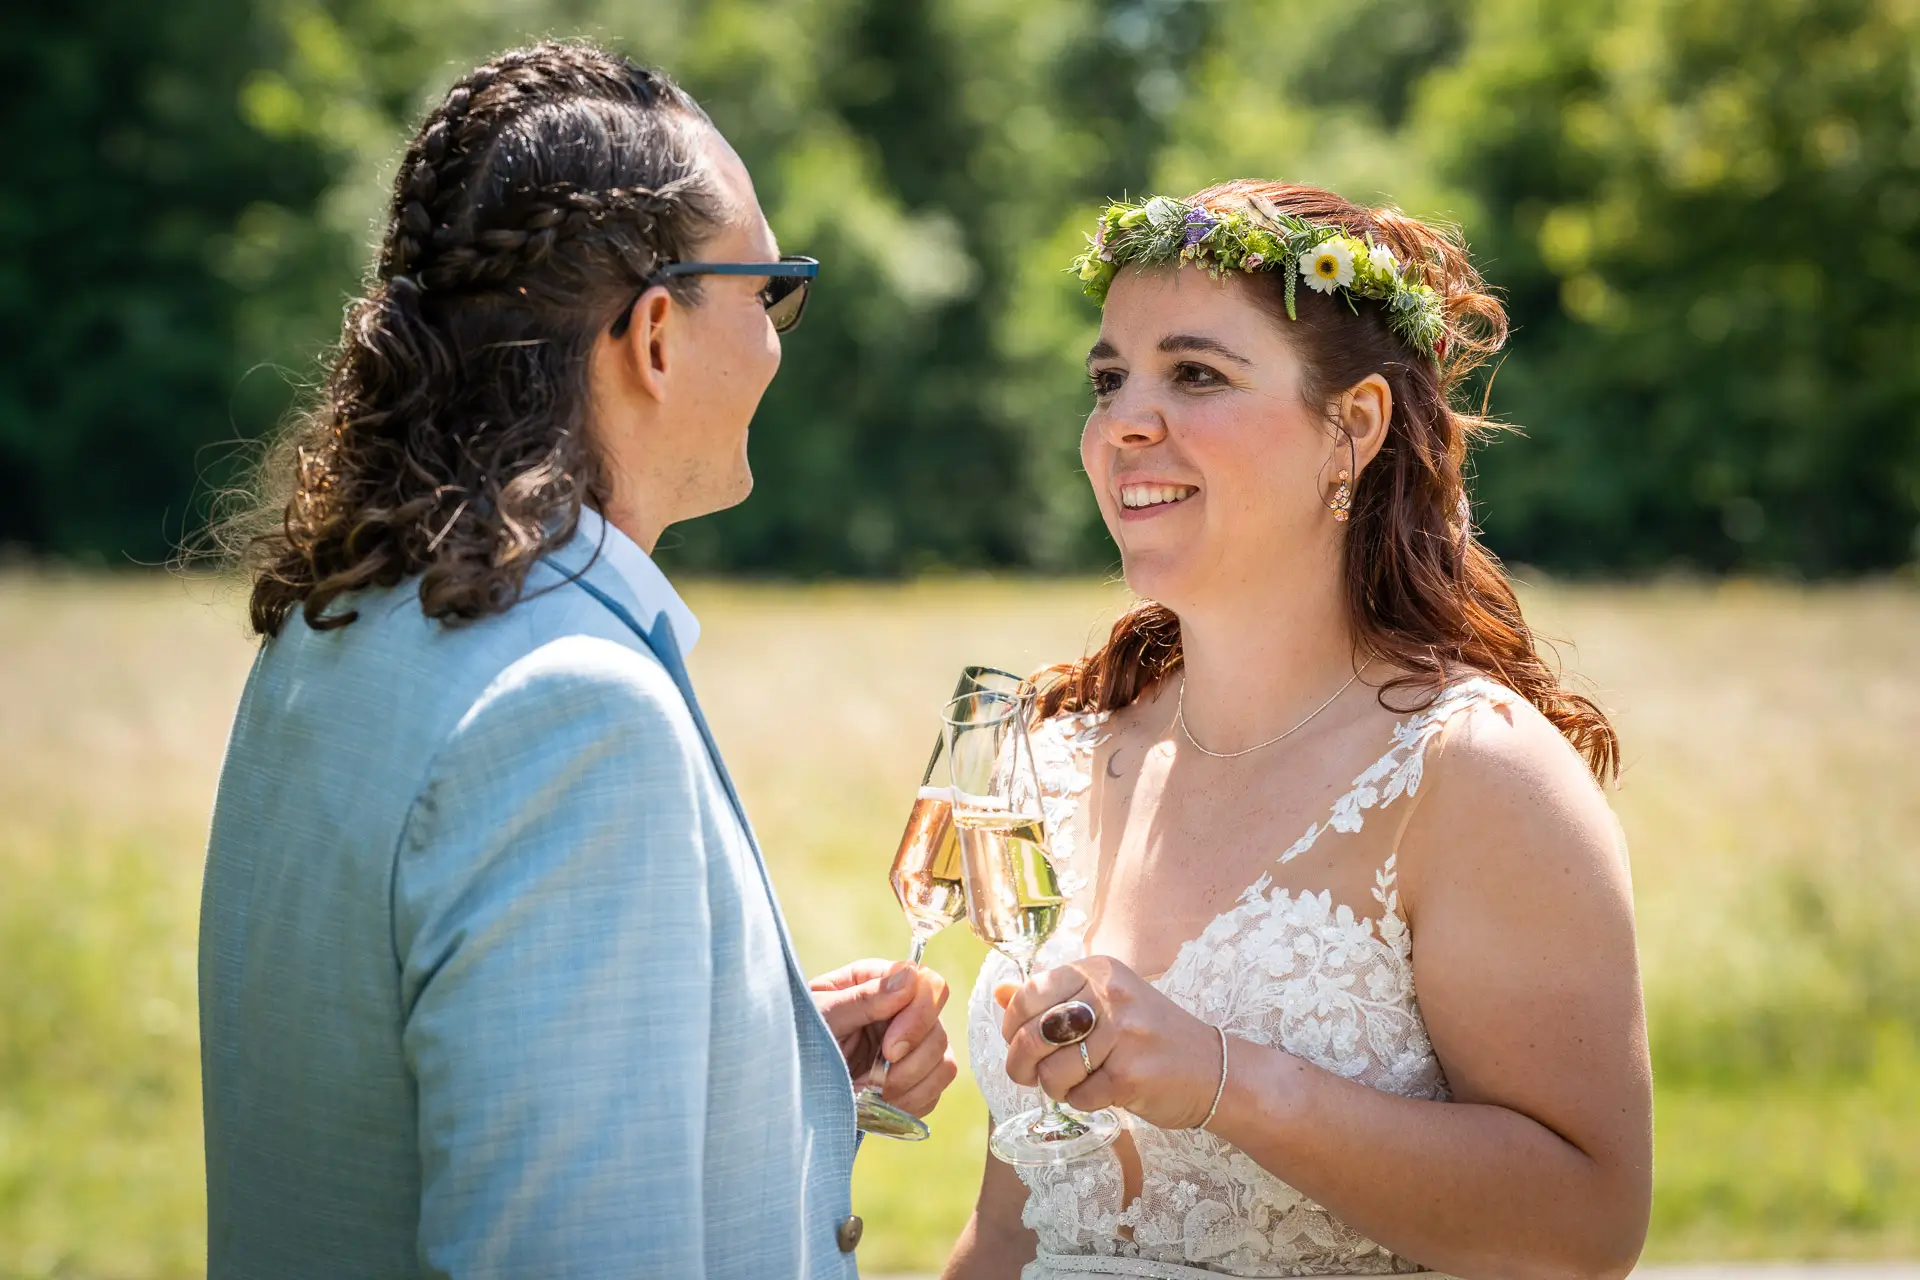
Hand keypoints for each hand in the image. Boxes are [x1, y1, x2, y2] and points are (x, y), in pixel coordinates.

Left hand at [810, 959, 956, 1118]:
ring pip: (943, 1064)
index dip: (918, 1019)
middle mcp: (902, 1010)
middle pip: (938, 1031)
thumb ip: (864, 998)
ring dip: (910, 1087)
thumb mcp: (821, 1015)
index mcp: (880, 981)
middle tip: (871, 1082)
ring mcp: (911, 1045)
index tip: (888, 1051)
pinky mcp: (912, 1077)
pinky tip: (879, 1104)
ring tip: (870, 1095)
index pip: (929, 986)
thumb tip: (910, 977)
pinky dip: (910, 1103)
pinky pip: (933, 1091)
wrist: (781, 1079)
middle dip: (909, 1064)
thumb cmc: (795, 1034)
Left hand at [998, 955, 1222, 1129]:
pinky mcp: (1131, 1075)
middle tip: (1026, 1076)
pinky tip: (1101, 1093)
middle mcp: (1110, 995)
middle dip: (1020, 1064)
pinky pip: (1080, 1097)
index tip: (1014, 1041)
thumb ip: (1051, 998)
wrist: (1212, 1069)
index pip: (1030, 994)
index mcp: (1099, 970)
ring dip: (1054, 1087)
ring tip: (1074, 1084)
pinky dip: (1082, 1102)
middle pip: (1034, 1035)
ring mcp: (1123, 1034)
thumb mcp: (1104, 1003)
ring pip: (1053, 1072)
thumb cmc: (1149, 1035)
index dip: (1010, 1025)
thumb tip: (999, 992)